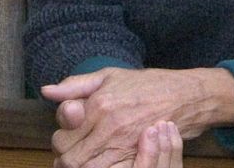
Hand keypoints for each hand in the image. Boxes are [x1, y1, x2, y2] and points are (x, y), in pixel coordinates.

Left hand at [42, 67, 233, 167]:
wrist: (186, 96)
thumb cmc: (147, 84)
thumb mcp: (110, 75)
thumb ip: (76, 85)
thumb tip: (46, 91)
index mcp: (98, 105)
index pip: (62, 138)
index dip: (60, 140)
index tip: (67, 136)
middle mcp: (109, 126)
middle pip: (71, 160)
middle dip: (67, 158)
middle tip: (74, 151)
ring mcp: (124, 143)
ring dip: (83, 166)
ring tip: (86, 158)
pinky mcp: (137, 155)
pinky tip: (103, 162)